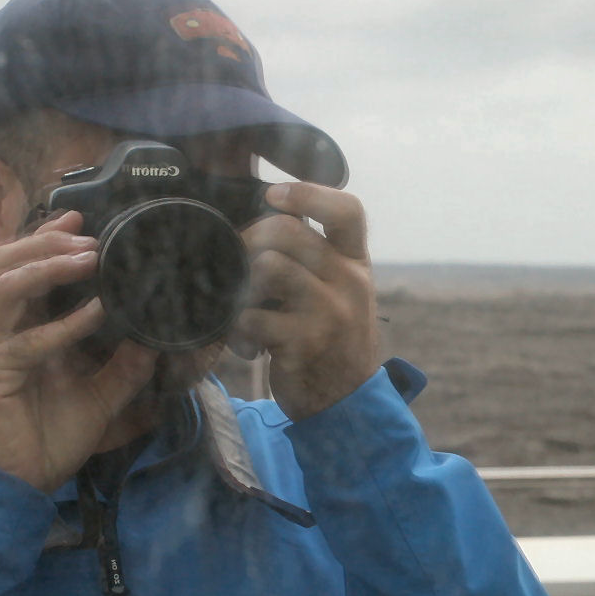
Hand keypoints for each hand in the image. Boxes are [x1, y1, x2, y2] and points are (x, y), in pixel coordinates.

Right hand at [0, 214, 158, 492]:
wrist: (20, 486)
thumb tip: (154, 342)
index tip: (79, 216)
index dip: (43, 237)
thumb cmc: (47, 440)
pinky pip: (25, 341)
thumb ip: (123, 369)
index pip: (18, 266)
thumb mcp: (97, 397)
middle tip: (88, 237)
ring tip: (89, 258)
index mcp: (11, 329)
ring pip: (6, 288)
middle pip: (4, 263)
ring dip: (49, 267)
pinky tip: (94, 313)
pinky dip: (62, 325)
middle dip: (46, 242)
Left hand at [238, 182, 380, 419]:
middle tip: (237, 260)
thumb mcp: (342, 292)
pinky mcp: (305, 342)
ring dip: (241, 286)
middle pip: (287, 231)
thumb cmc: (334, 340)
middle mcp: (349, 282)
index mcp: (356, 263)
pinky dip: (238, 329)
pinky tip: (245, 343)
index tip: (274, 195)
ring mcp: (329, 312)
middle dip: (249, 239)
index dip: (308, 192)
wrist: (347, 402)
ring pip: (267, 266)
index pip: (347, 210)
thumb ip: (317, 258)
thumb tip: (264, 218)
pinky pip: (253, 316)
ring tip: (243, 308)